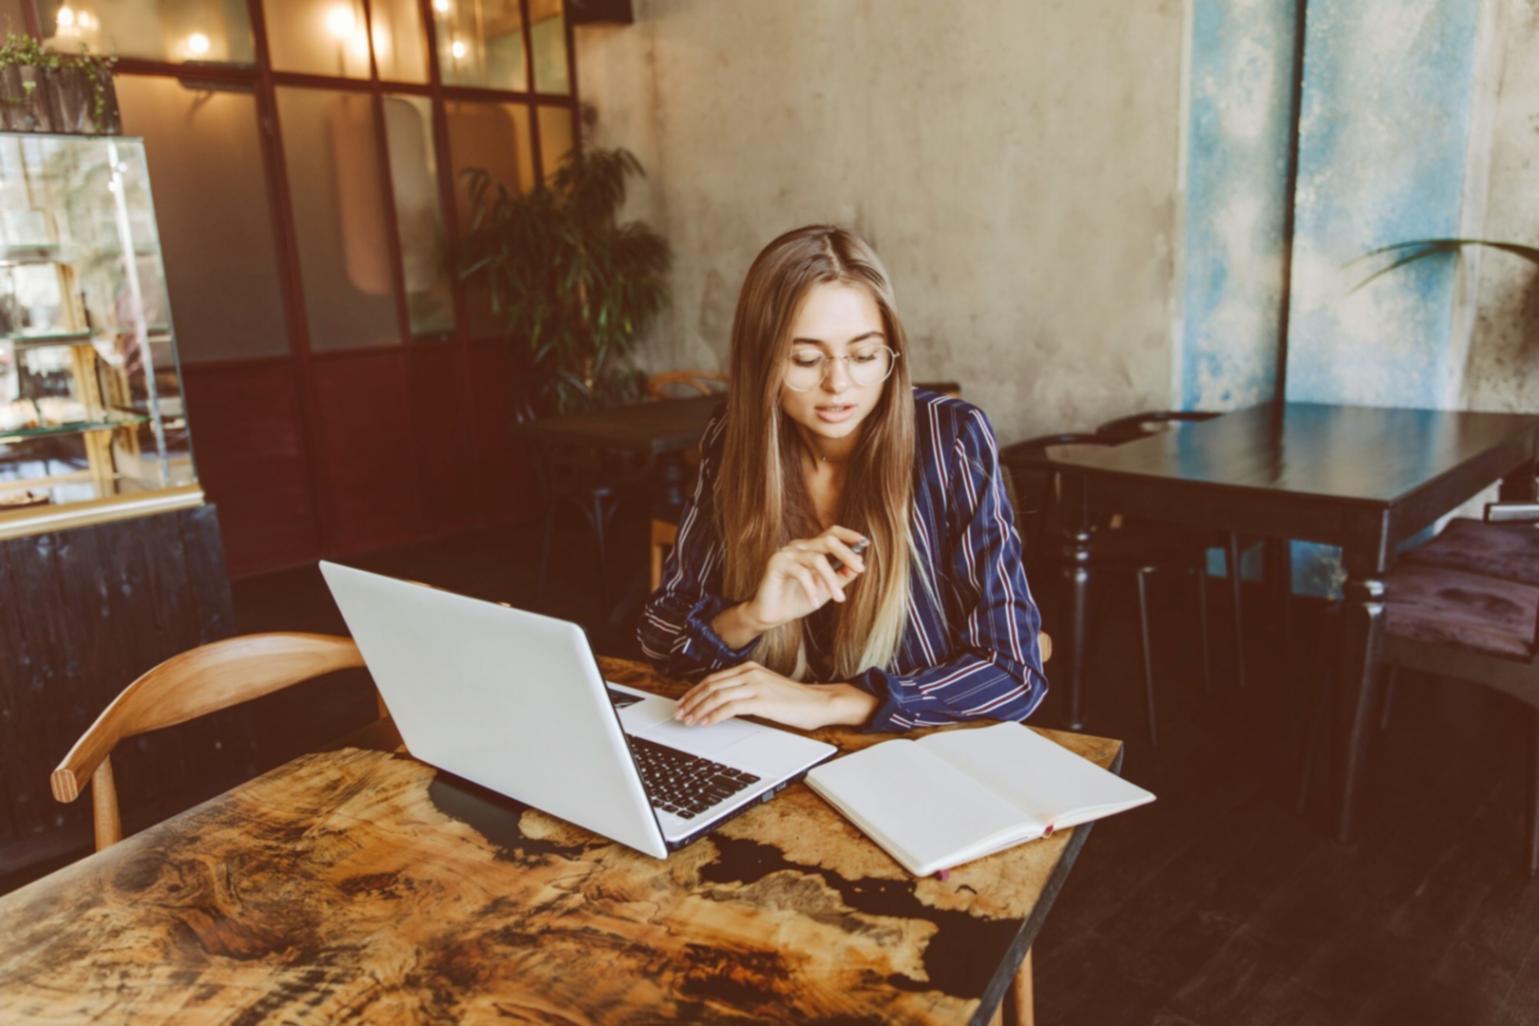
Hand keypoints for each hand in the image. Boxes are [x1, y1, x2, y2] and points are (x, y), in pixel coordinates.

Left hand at [675, 661, 875, 729]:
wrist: (819, 703)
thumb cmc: (794, 701)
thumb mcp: (765, 689)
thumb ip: (744, 691)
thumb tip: (720, 704)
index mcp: (749, 668)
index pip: (713, 679)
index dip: (695, 691)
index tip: (684, 703)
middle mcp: (750, 673)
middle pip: (711, 685)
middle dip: (692, 700)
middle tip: (680, 713)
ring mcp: (755, 685)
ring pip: (717, 695)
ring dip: (699, 709)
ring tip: (689, 720)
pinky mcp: (761, 699)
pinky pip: (730, 706)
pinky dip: (714, 715)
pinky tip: (706, 722)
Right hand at [745, 525, 867, 630]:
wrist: (772, 616)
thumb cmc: (798, 600)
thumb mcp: (826, 588)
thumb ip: (842, 576)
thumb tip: (860, 563)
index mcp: (810, 548)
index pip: (831, 533)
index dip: (848, 535)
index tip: (865, 542)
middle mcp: (798, 546)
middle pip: (828, 541)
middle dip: (846, 554)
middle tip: (860, 569)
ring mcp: (786, 553)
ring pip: (817, 559)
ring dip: (831, 580)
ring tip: (838, 599)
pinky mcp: (776, 563)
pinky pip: (801, 573)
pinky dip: (811, 590)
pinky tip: (815, 604)